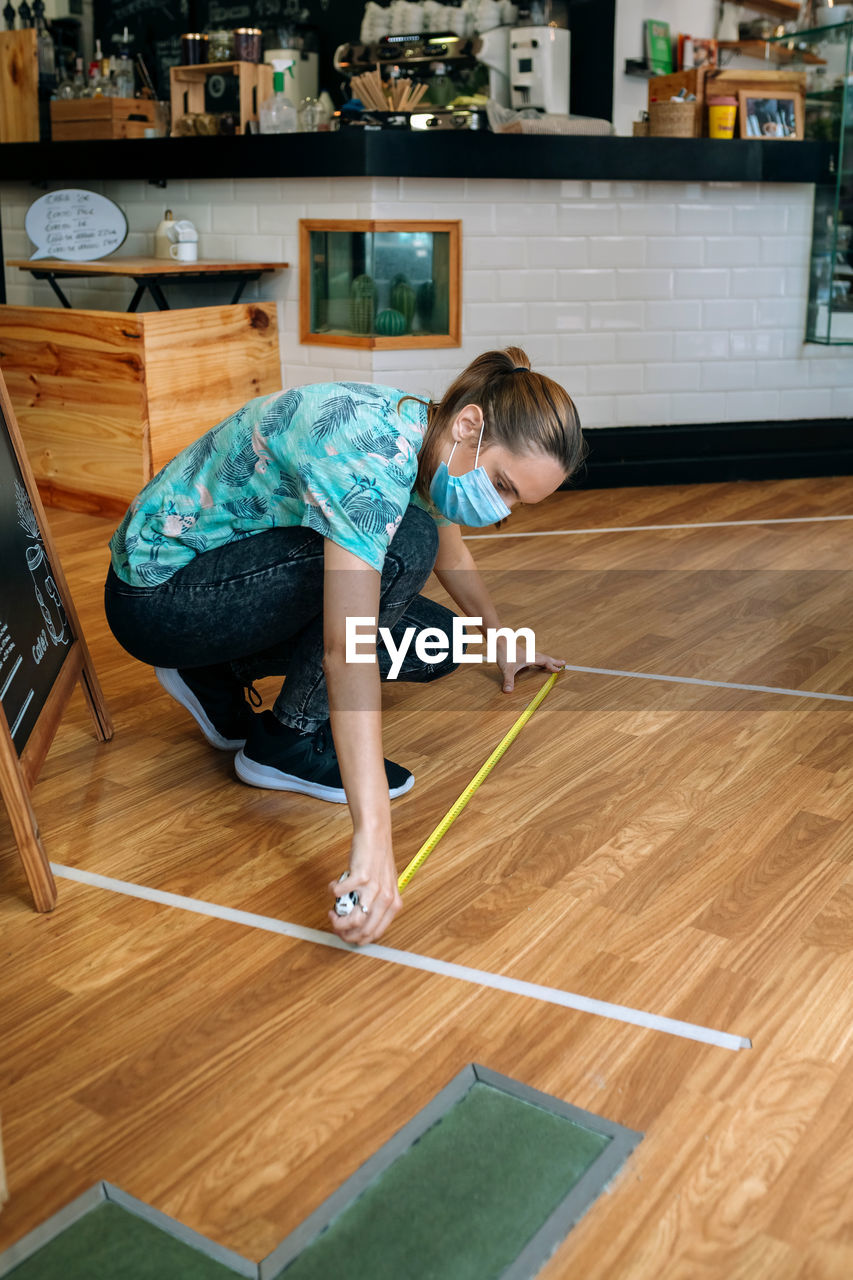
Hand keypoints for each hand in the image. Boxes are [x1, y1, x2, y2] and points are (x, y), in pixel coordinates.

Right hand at [328, 829, 401, 945]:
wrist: (376, 835)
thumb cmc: (377, 860)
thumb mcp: (384, 886)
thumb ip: (376, 905)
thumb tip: (357, 923)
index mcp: (393, 904)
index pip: (375, 933)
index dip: (356, 938)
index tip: (345, 934)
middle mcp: (386, 898)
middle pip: (363, 931)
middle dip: (344, 933)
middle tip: (335, 924)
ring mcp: (374, 888)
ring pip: (353, 920)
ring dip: (337, 919)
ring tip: (333, 910)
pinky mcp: (361, 877)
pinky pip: (340, 894)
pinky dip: (332, 891)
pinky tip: (334, 885)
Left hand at [496, 641, 565, 692]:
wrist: (497, 639)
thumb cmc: (503, 652)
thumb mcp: (506, 668)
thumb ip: (508, 680)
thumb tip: (508, 691)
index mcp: (530, 658)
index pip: (545, 662)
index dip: (552, 666)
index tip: (560, 669)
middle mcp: (530, 655)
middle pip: (545, 658)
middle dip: (554, 661)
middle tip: (563, 663)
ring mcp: (525, 653)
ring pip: (539, 656)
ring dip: (547, 660)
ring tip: (552, 663)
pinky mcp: (520, 653)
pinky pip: (533, 656)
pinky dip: (538, 659)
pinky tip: (533, 663)